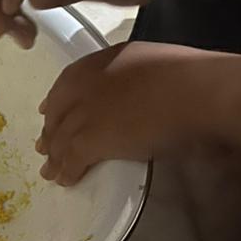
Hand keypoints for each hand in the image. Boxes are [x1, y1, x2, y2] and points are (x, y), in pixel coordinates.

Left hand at [36, 41, 214, 184]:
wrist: (195, 92)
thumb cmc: (187, 75)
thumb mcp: (150, 61)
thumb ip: (131, 74)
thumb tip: (136, 90)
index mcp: (101, 62)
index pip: (67, 83)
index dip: (56, 102)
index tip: (48, 111)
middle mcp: (85, 84)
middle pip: (59, 112)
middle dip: (52, 132)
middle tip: (45, 146)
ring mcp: (85, 112)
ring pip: (61, 138)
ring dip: (55, 157)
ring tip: (51, 171)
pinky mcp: (91, 139)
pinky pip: (72, 159)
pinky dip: (67, 171)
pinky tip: (65, 180)